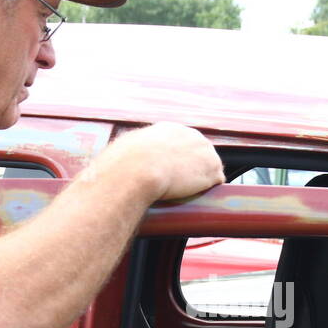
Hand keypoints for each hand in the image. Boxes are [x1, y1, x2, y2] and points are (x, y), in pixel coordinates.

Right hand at [93, 122, 223, 202]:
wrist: (136, 171)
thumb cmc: (122, 166)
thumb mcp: (122, 151)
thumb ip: (127, 154)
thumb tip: (110, 166)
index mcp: (169, 129)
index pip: (183, 144)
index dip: (180, 161)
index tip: (175, 174)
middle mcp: (190, 135)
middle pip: (200, 153)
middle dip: (194, 169)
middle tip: (184, 187)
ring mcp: (204, 151)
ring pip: (211, 167)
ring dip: (203, 180)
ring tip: (190, 195)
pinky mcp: (211, 170)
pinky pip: (217, 182)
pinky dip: (210, 191)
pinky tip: (199, 198)